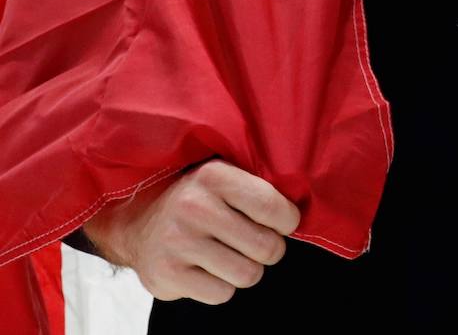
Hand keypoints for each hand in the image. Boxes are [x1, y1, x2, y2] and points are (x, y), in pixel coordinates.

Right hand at [83, 160, 300, 304]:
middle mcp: (194, 207)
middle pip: (266, 247)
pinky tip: (209, 268)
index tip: (283, 222)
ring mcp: (178, 243)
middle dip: (270, 249)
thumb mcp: (226, 177)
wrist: (139, 222)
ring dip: (246, 269)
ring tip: (232, 254)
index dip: (288, 221)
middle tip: (257, 242)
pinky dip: (222, 286)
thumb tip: (306, 208)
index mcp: (214, 176)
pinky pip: (222, 294)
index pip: (272, 207)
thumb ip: (262, 188)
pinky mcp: (167, 275)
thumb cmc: (200, 199)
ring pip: (247, 274)